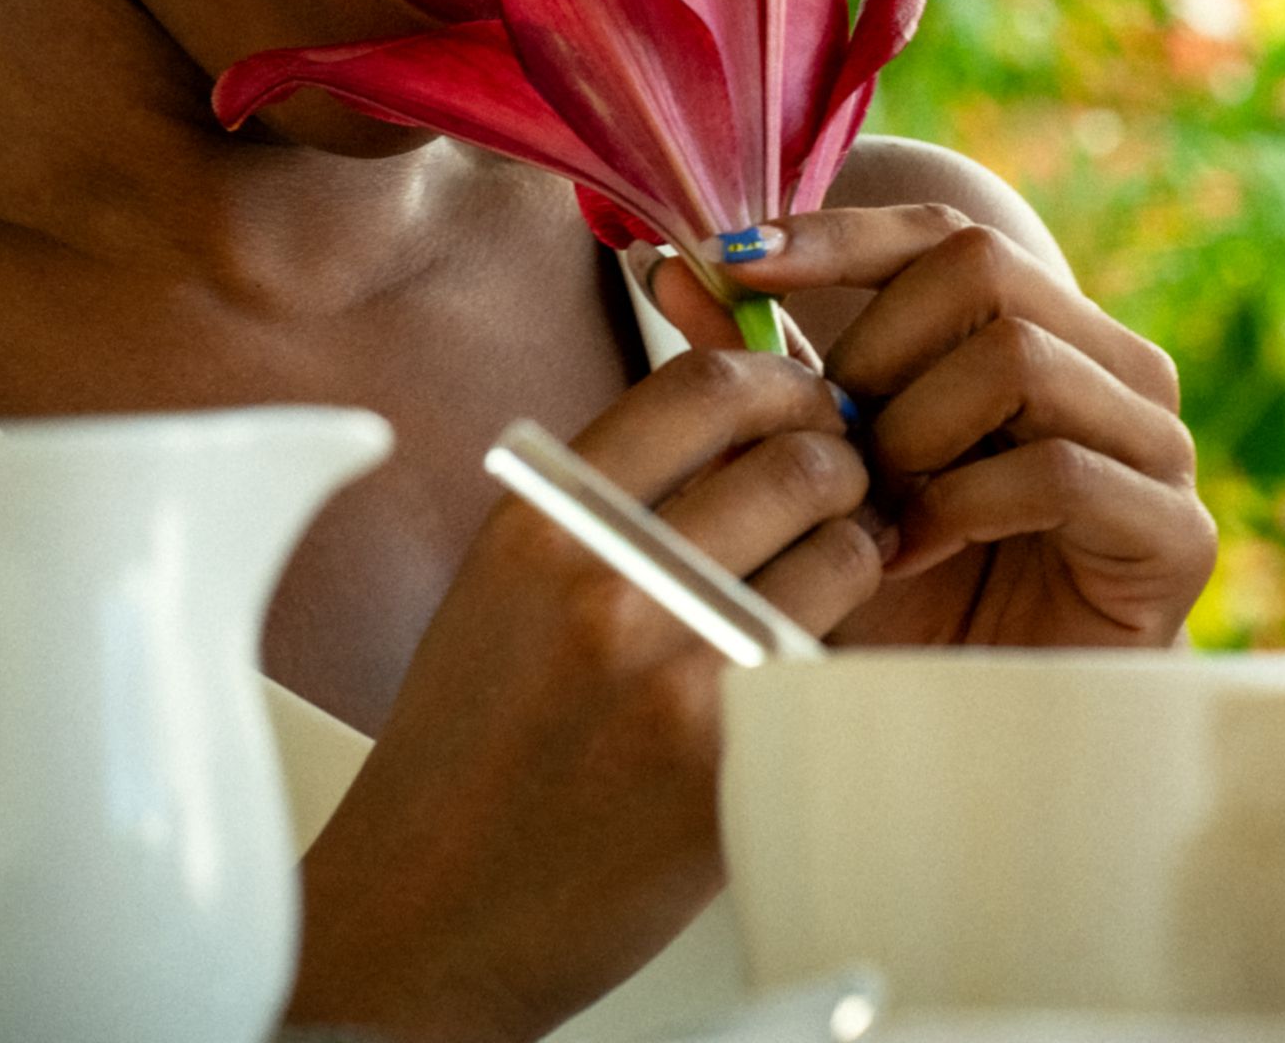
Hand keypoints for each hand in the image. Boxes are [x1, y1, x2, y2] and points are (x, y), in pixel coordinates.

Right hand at [288, 349, 883, 1042]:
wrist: (429, 905)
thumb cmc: (472, 735)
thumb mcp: (513, 574)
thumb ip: (613, 489)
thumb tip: (747, 414)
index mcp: (544, 516)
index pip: (701, 388)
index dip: (779, 379)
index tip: (802, 398)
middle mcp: (608, 580)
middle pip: (793, 460)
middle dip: (839, 461)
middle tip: (841, 484)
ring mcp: (675, 673)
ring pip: (839, 553)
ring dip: (855, 548)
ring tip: (832, 567)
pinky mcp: (730, 763)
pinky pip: (834, 658)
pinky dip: (839, 642)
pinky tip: (813, 651)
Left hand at [650, 204, 1215, 649]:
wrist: (969, 731)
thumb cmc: (892, 589)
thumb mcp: (814, 466)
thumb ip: (760, 368)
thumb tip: (669, 266)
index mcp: (1037, 328)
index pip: (940, 232)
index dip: (836, 235)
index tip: (731, 260)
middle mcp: (1109, 366)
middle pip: (983, 265)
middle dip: (875, 348)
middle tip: (831, 439)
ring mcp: (1155, 444)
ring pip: (1017, 358)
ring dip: (915, 432)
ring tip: (871, 506)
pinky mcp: (1176, 532)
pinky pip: (1059, 469)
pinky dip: (964, 506)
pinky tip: (911, 551)